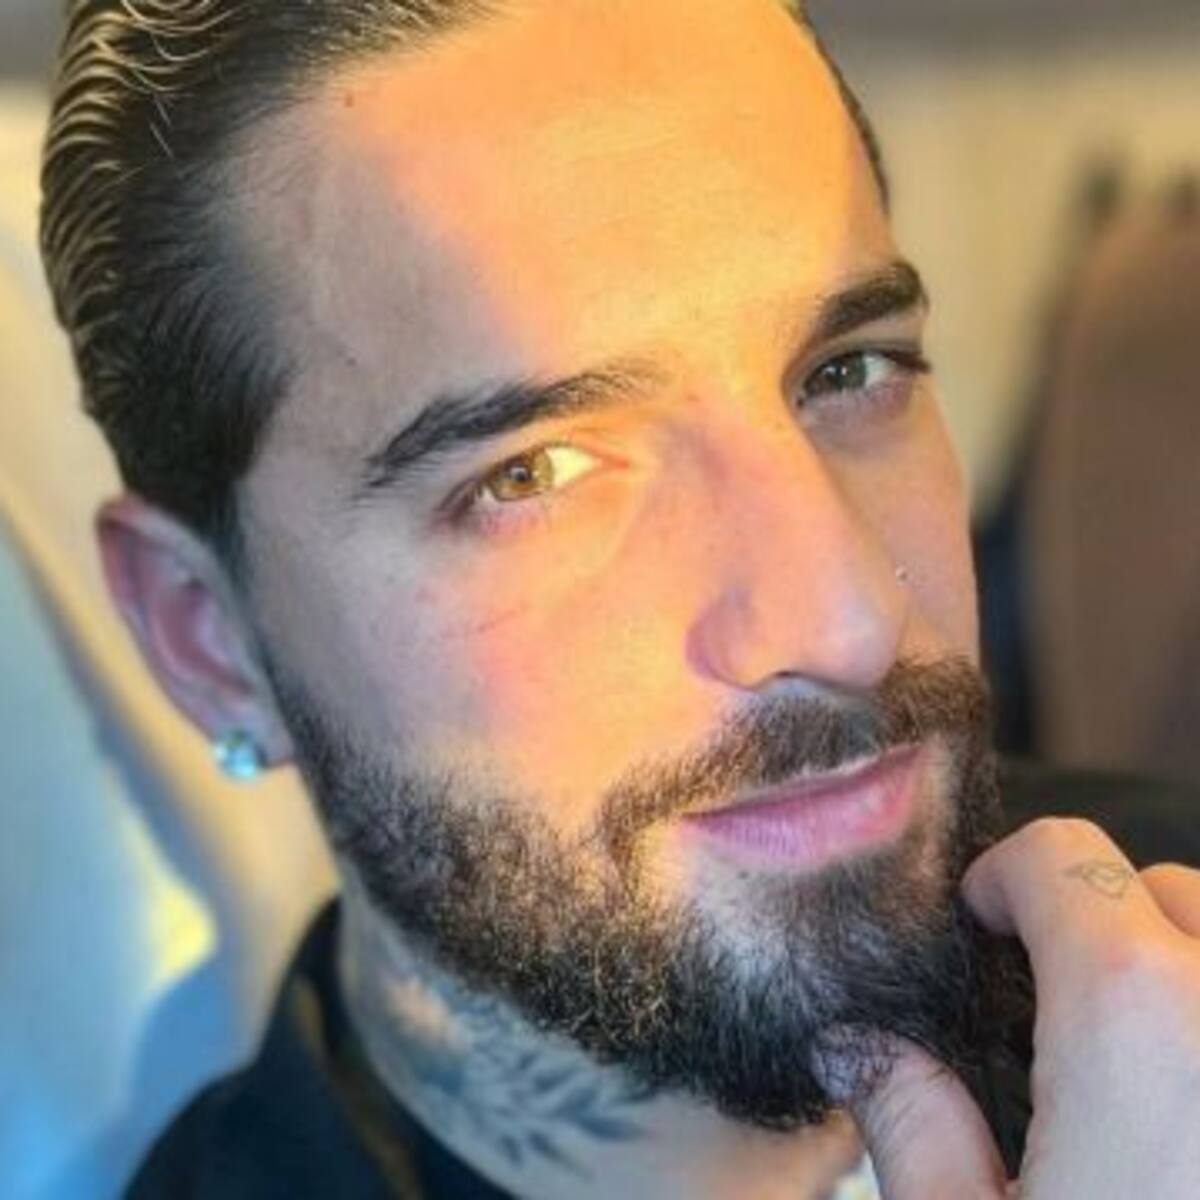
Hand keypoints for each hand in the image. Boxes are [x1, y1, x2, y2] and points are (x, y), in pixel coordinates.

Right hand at [849, 818, 1199, 1198]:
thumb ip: (914, 1122)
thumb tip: (854, 1049)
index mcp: (1137, 1025)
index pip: (1062, 853)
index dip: (1003, 878)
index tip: (984, 928)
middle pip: (1167, 890)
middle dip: (1105, 928)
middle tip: (1061, 1022)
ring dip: (1182, 980)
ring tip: (1145, 1083)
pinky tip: (1191, 1131)